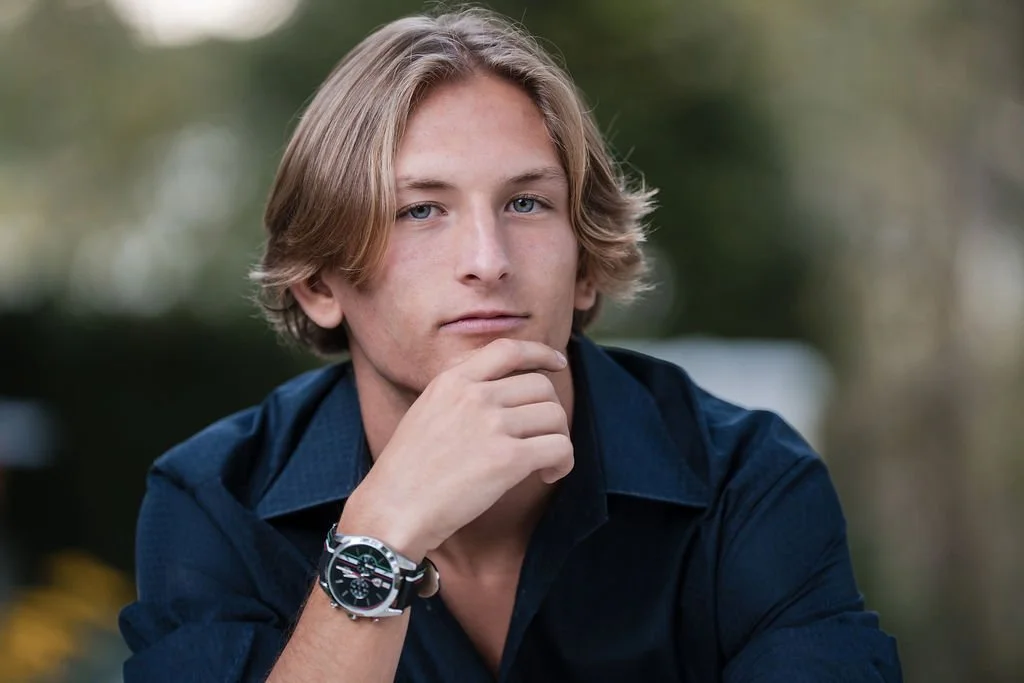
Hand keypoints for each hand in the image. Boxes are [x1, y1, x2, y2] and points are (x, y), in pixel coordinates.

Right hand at [340, 338, 573, 559]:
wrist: (394, 509)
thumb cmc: (407, 472)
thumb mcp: (426, 411)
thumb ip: (460, 395)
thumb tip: (502, 394)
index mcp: (452, 380)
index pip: (509, 349)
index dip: (541, 353)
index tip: (558, 363)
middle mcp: (474, 395)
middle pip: (541, 386)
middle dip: (551, 412)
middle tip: (544, 437)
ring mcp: (492, 425)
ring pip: (555, 416)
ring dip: (559, 439)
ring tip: (545, 462)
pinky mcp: (507, 459)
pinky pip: (559, 448)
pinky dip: (562, 462)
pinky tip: (547, 475)